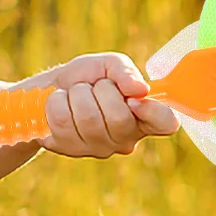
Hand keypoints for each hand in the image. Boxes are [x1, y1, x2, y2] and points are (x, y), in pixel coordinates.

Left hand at [39, 53, 180, 158]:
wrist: (50, 87)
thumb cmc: (86, 77)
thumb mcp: (108, 65)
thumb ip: (125, 72)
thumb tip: (140, 89)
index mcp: (143, 116)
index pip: (165, 123)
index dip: (153, 112)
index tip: (133, 99)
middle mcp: (125, 138)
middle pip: (119, 119)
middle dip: (101, 91)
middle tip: (94, 87)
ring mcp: (98, 148)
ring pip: (89, 118)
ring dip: (77, 94)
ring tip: (75, 94)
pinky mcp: (70, 150)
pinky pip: (64, 121)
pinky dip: (57, 101)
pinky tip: (60, 105)